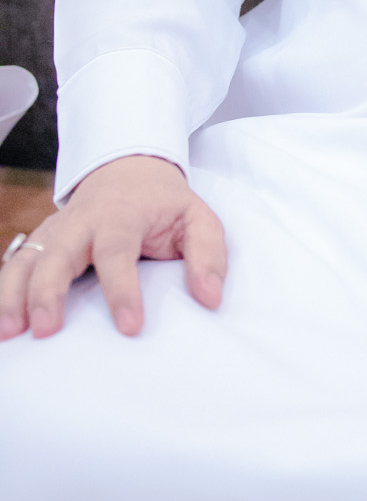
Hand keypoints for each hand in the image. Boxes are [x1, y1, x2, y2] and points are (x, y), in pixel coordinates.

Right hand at [0, 154, 226, 340]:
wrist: (129, 168)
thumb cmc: (165, 204)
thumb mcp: (198, 219)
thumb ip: (208, 256)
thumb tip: (211, 299)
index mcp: (122, 215)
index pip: (118, 252)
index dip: (122, 290)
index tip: (130, 327)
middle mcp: (82, 222)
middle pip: (58, 254)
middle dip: (48, 291)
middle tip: (46, 330)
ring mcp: (56, 231)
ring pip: (27, 259)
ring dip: (14, 295)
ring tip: (9, 333)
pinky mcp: (41, 242)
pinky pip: (16, 265)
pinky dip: (4, 291)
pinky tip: (2, 323)